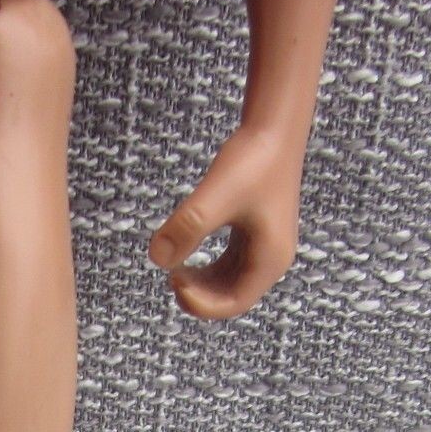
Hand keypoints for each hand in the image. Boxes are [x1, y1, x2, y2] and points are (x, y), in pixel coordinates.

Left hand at [148, 127, 303, 319]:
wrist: (273, 128)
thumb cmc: (251, 159)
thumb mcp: (215, 195)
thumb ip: (187, 226)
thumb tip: (157, 259)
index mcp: (270, 258)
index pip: (234, 303)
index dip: (201, 303)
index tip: (173, 280)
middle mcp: (272, 258)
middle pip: (231, 297)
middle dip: (199, 295)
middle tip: (170, 275)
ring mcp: (264, 247)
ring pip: (228, 282)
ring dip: (201, 283)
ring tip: (175, 267)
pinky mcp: (254, 234)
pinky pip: (227, 265)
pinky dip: (205, 268)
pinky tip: (184, 255)